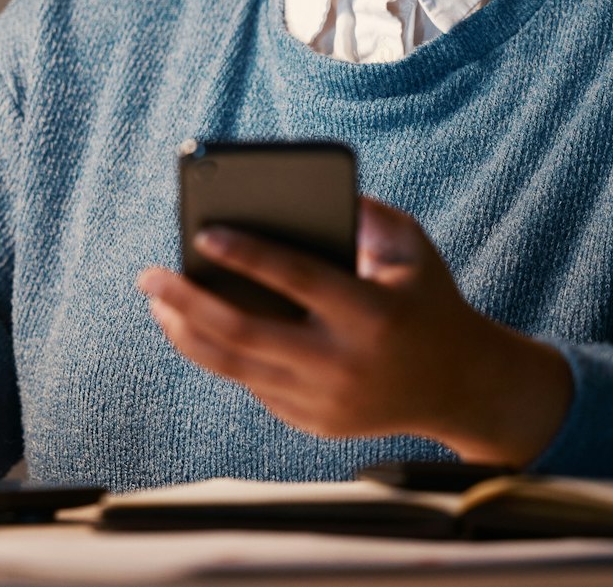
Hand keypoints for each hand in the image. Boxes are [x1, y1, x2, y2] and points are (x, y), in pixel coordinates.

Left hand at [136, 198, 572, 465]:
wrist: (462, 387)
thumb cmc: (428, 300)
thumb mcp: (412, 248)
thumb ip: (364, 212)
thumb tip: (298, 190)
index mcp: (372, 314)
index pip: (298, 280)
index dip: (248, 254)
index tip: (202, 233)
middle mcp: (344, 363)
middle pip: (245, 332)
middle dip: (187, 301)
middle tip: (150, 275)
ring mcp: (325, 401)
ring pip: (235, 366)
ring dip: (187, 332)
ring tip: (159, 302)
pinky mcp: (313, 422)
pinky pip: (252, 384)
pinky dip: (217, 354)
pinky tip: (193, 327)